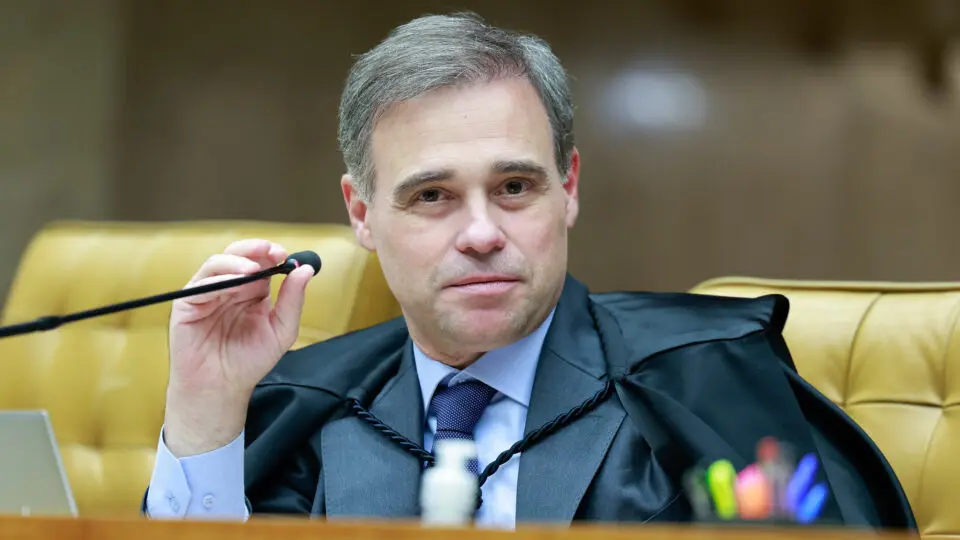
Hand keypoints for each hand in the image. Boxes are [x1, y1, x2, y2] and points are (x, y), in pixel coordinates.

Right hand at [163, 239, 315, 455]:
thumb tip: (305, 269)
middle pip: (238, 255)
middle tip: (269, 251)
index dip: (271, 253)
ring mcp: (207, 294)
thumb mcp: (281, 331)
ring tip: (252, 269)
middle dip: (254, 249)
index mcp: (252, 291)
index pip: (260, 261)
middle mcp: (229, 288)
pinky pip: (200, 284)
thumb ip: (293, 300)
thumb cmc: (249, 362)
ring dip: (236, 262)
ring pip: (217, 264)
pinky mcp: (187, 304)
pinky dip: (217, 280)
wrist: (222, 388)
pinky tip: (233, 284)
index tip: (285, 254)